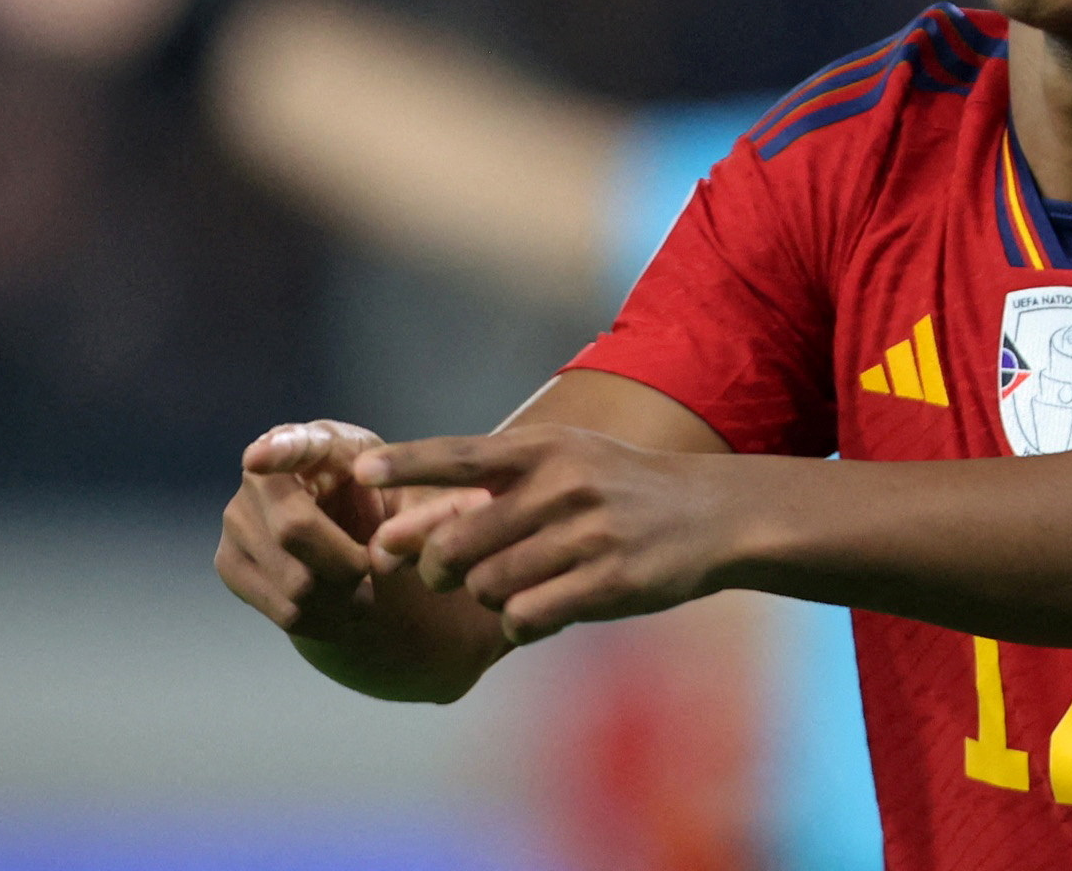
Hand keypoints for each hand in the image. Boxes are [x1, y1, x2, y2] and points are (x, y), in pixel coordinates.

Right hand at [215, 420, 489, 642]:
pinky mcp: (229, 561)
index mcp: (323, 443)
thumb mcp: (427, 503)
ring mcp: (239, 517)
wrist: (363, 550)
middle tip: (373, 573)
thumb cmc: (397, 509)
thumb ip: (439, 511)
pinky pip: (282, 608)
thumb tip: (442, 524)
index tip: (261, 458)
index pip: (296, 441)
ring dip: (340, 597)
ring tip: (363, 587)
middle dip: (344, 563)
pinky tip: (339, 603)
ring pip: (293, 579)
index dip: (279, 450)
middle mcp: (266, 472)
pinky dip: (323, 618)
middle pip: (294, 529)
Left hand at [358, 425, 730, 645]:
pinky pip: (524, 619)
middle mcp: (563, 485)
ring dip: (488, 597)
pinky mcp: (607, 583)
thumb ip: (485, 493)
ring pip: (487, 588)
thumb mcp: (562, 466)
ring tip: (517, 585)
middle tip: (450, 574)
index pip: (461, 453)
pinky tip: (542, 608)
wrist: (711, 514)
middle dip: (438, 569)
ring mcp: (587, 534)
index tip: (359, 470)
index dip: (407, 463)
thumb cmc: (616, 488)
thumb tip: (397, 534)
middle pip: (456, 542)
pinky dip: (519, 622)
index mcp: (547, 448)